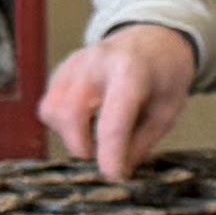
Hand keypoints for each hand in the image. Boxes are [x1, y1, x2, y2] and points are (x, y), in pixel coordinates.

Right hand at [39, 25, 195, 179]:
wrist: (153, 38)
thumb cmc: (164, 76)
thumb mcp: (167, 111)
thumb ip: (142, 142)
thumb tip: (117, 170)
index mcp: (131, 71)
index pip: (114, 118)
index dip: (110, 152)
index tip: (113, 176)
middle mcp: (96, 63)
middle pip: (70, 113)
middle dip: (82, 146)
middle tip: (104, 156)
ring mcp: (73, 64)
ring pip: (52, 111)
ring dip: (70, 135)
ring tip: (95, 136)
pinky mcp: (61, 70)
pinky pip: (49, 106)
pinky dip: (63, 124)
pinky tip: (86, 122)